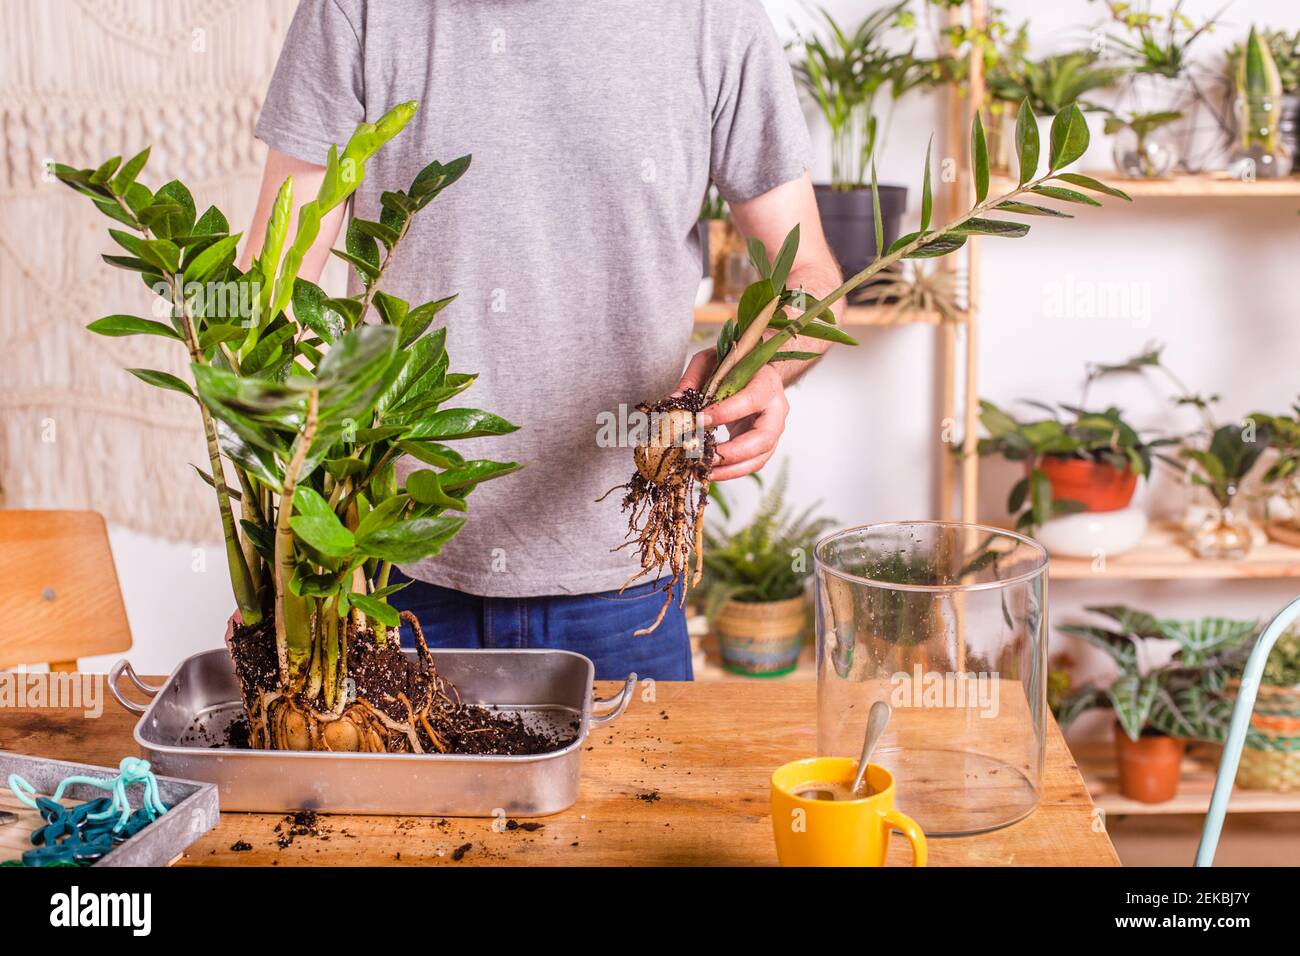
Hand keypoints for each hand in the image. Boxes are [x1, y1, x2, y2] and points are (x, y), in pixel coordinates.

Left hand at [676, 348, 788, 481]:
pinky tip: (710, 472)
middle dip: (734, 450)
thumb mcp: (711, 362)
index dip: (727, 412)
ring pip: (760, 457)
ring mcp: (774, 430)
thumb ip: (692, 379)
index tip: (700, 420)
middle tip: (706, 456)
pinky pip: (752, 464)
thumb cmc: (733, 366)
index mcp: (767, 382)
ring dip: (732, 468)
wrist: (753, 373)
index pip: (752, 400)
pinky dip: (732, 472)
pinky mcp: (765, 445)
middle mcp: (776, 409)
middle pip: (764, 437)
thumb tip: (672, 403)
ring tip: (704, 471)